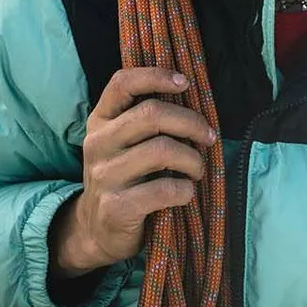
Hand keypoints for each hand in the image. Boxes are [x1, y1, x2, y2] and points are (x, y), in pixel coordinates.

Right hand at [51, 67, 218, 276]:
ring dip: (193, 160)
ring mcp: (104, 176)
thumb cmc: (126, 178)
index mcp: (101, 121)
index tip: (185, 82)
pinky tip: (186, 192)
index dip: (156, 76)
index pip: (122, 83)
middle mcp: (98, 143)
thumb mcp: (127, 143)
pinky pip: (164, 189)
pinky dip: (185, 189)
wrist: (97, 231)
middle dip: (191, 123)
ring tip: (197, 170)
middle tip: (209, 137)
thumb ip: (149, 120)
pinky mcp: (115, 207)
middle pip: (152, 114)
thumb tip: (195, 96)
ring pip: (161, 150)